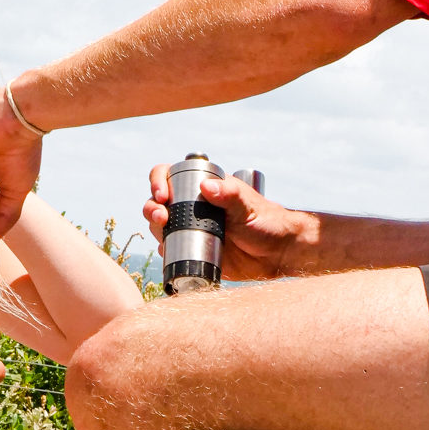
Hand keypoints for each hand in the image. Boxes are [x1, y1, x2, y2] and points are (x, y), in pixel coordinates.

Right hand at [143, 165, 311, 280]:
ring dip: (154, 228)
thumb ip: (230, 194)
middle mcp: (191, 205)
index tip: (162, 194)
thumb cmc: (266, 222)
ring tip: (163, 236)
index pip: (170, 175)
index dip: (158, 181)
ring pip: (160, 225)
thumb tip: (205, 186)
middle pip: (158, 201)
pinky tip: (168, 253)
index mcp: (202, 187)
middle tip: (162, 218)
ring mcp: (190, 228)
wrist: (276, 254)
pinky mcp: (193, 250)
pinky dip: (164, 250)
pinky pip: (170, 249)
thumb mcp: (248, 205)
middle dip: (152, 208)